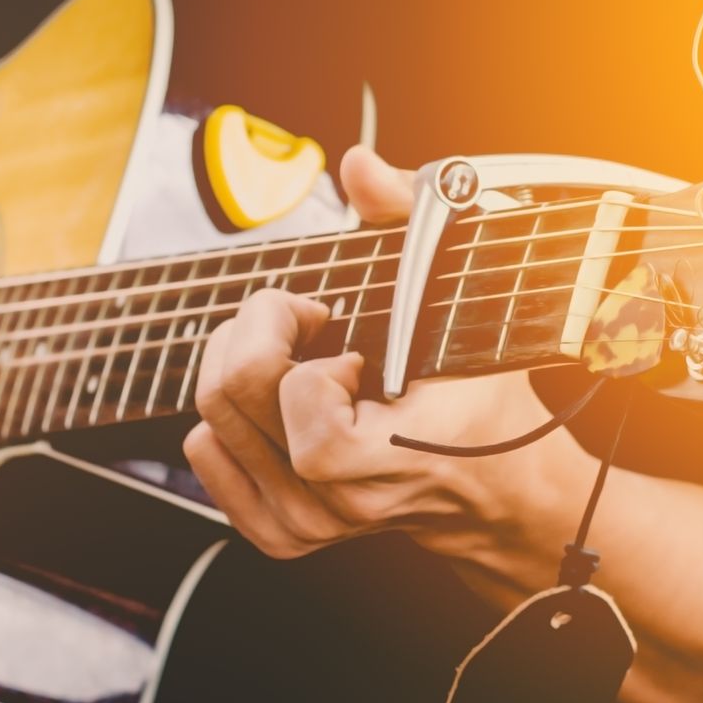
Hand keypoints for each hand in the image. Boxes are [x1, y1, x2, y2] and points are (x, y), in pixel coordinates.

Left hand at [184, 147, 582, 568]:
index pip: (300, 397)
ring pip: (208, 418)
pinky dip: (227, 413)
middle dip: (259, 330)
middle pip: (232, 394)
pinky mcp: (280, 534)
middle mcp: (340, 501)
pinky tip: (279, 401)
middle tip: (307, 321)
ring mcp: (306, 525)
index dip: (310, 348)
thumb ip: (411, 224)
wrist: (497, 490)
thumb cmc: (482, 400)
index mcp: (393, 456)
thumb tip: (359, 168)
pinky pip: (205, 453)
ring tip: (303, 360)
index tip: (349, 338)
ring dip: (244, 364)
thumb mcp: (462, 302)